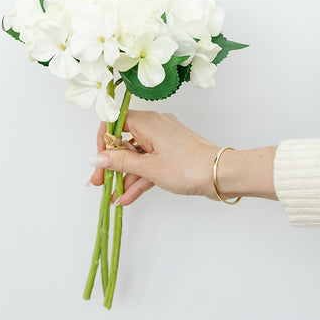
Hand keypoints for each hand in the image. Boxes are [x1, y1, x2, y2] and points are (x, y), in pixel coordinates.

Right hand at [88, 110, 220, 205]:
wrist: (221, 175)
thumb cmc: (188, 166)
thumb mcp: (149, 167)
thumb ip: (121, 163)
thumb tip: (98, 158)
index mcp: (148, 122)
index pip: (116, 122)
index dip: (104, 140)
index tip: (99, 160)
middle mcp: (155, 127)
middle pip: (125, 142)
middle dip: (111, 164)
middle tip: (100, 181)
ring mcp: (165, 141)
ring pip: (137, 156)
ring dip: (125, 176)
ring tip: (114, 196)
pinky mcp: (172, 155)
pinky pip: (150, 164)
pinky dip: (139, 179)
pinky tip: (127, 197)